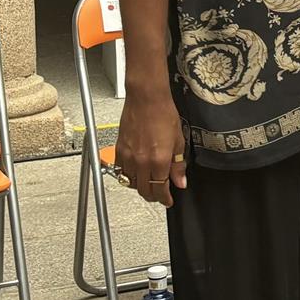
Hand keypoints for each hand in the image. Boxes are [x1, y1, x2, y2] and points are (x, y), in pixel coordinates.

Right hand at [114, 86, 188, 206]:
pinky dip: (128, 175)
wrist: (146, 99)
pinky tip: (136, 172)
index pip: (160, 189)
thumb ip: (178, 164)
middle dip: (153, 196)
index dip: (165, 199)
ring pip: (131, 183)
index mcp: (159, 160)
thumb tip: (180, 181)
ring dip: (140, 187)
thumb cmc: (164, 114)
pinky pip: (120, 171)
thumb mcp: (178, 140)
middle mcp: (141, 161)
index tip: (168, 200)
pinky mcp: (119, 150)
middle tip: (160, 194)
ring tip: (149, 183)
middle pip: (144, 190)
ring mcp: (128, 157)